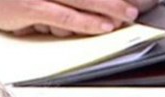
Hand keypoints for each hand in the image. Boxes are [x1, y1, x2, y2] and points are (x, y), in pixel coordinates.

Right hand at [0, 0, 160, 36]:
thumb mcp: (31, 2)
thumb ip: (51, 7)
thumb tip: (72, 21)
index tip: (123, 0)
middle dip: (114, 0)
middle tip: (133, 10)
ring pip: (82, 0)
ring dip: (107, 9)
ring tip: (125, 17)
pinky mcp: (32, 6)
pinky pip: (65, 15)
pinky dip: (85, 21)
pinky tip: (101, 25)